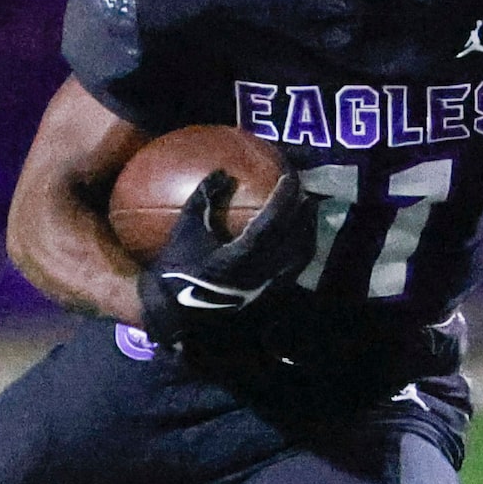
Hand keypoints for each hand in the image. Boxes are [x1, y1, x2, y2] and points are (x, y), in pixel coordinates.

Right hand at [134, 170, 315, 346]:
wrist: (174, 309)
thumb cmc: (177, 269)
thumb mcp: (185, 230)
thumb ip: (203, 199)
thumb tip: (222, 173)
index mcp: (239, 257)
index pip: (271, 222)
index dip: (283, 198)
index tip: (290, 177)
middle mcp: (260, 273)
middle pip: (294, 238)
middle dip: (302, 211)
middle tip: (304, 189)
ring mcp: (267, 286)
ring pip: (300, 255)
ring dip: (307, 230)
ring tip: (308, 211)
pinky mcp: (268, 294)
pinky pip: (295, 268)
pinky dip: (302, 248)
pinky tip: (299, 238)